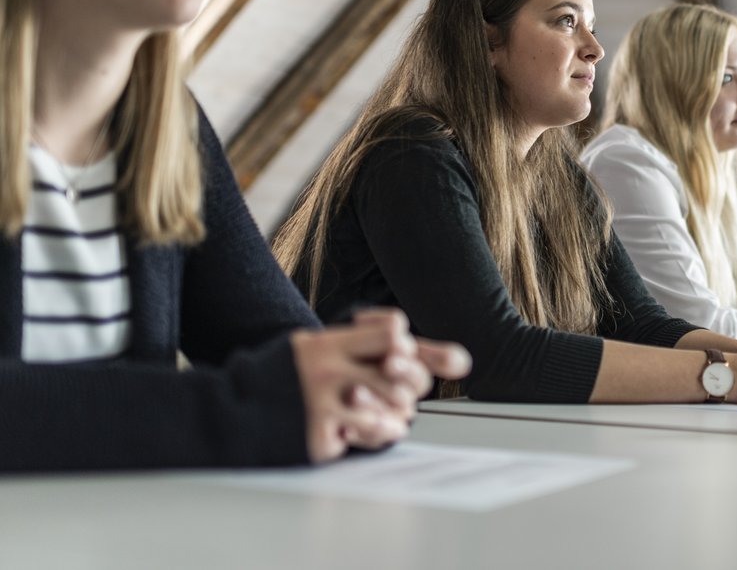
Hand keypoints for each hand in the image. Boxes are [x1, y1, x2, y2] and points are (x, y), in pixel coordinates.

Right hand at [292, 309, 470, 462]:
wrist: (236, 410)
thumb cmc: (294, 375)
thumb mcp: (328, 348)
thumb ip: (382, 347)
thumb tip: (461, 363)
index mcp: (328, 344)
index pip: (394, 332)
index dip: (405, 346)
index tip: (392, 355)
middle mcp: (326, 372)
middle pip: (400, 378)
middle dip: (407, 388)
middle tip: (395, 393)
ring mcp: (321, 407)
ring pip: (391, 415)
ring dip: (395, 418)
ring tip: (382, 415)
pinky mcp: (317, 440)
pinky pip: (365, 442)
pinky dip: (368, 438)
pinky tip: (356, 431)